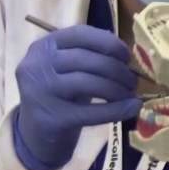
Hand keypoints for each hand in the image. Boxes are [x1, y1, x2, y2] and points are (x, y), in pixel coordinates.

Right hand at [13, 25, 141, 169]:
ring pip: (90, 83)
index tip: (126, 56)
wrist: (36, 135)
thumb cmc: (58, 96)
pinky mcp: (52, 118)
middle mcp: (37, 65)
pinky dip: (117, 109)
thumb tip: (124, 52)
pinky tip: (132, 108)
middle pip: (87, 59)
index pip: (80, 34)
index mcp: (43, 46)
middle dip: (117, 69)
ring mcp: (41, 92)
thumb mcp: (67, 70)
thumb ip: (89, 56)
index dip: (108, 43)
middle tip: (132, 81)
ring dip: (118, 88)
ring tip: (130, 94)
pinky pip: (92, 111)